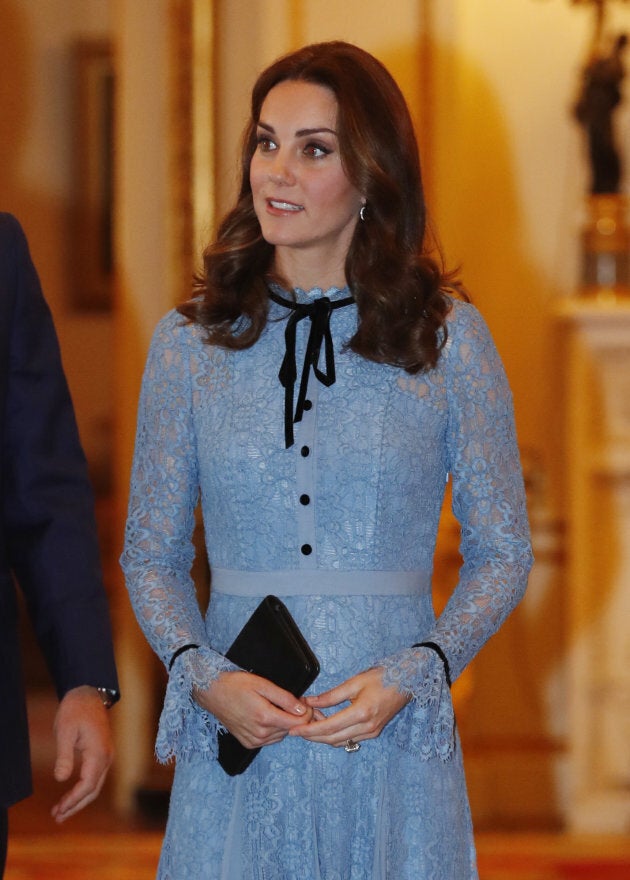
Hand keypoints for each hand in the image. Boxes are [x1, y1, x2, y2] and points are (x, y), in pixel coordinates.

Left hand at [51, 685, 113, 822]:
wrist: (89, 693)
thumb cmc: (75, 710)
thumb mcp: (65, 731)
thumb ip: (64, 756)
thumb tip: (61, 779)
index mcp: (98, 752)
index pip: (88, 785)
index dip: (73, 800)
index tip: (58, 809)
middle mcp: (107, 757)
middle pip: (94, 790)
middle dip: (76, 805)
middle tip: (57, 816)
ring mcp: (107, 755)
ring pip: (95, 785)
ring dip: (79, 800)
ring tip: (61, 811)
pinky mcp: (103, 754)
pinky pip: (95, 777)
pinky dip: (83, 789)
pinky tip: (71, 794)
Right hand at [194, 670, 314, 749]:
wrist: (212, 693)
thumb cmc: (235, 685)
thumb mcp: (262, 684)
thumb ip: (285, 698)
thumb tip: (303, 709)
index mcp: (265, 717)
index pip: (299, 723)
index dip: (307, 712)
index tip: (304, 702)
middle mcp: (260, 734)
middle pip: (291, 729)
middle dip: (296, 716)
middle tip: (292, 701)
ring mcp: (254, 741)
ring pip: (282, 735)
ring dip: (285, 723)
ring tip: (278, 707)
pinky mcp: (249, 744)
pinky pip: (270, 739)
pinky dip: (274, 729)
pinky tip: (268, 716)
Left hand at [288, 667, 409, 747]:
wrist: (407, 682)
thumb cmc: (382, 677)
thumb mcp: (355, 682)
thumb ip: (331, 695)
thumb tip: (310, 702)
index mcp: (361, 713)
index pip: (329, 727)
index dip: (310, 730)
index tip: (294, 730)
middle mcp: (366, 728)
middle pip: (332, 738)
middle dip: (313, 735)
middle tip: (297, 728)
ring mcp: (371, 733)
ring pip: (340, 741)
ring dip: (323, 735)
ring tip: (310, 722)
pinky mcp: (374, 733)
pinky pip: (349, 739)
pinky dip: (335, 734)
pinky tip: (327, 723)